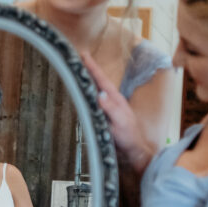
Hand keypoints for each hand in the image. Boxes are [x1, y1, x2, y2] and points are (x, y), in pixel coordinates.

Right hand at [80, 51, 151, 166]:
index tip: (83, 54)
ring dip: (85, 81)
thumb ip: (111, 109)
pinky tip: (78, 93)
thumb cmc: (129, 138)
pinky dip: (84, 95)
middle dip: (87, 70)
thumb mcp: (121, 122)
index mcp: (115, 99)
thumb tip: (100, 94)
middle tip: (75, 58)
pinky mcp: (102, 117)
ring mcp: (106, 109)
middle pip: (97, 82)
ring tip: (74, 71)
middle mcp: (110, 101)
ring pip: (93, 91)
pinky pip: (91, 102)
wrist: (133, 152)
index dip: (92, 67)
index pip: (102, 80)